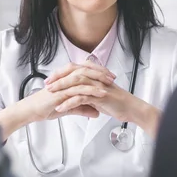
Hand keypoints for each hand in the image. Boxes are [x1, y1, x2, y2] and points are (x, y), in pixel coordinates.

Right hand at [22, 62, 115, 121]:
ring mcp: (63, 84)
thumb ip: (82, 108)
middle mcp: (65, 78)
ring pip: (83, 77)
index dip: (98, 71)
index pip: (84, 69)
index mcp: (66, 78)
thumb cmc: (45, 107)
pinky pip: (79, 89)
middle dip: (101, 72)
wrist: (31, 111)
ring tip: (110, 84)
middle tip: (113, 77)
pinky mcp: (61, 92)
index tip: (109, 76)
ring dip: (98, 80)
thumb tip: (96, 112)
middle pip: (85, 69)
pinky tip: (101, 93)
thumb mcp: (69, 108)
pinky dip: (91, 90)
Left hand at [45, 61, 161, 136]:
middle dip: (58, 78)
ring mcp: (97, 85)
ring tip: (51, 95)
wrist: (129, 108)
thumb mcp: (97, 94)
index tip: (50, 80)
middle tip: (47, 85)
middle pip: (73, 72)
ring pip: (76, 83)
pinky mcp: (99, 96)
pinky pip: (81, 97)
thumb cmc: (114, 101)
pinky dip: (69, 102)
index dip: (61, 73)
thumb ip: (86, 91)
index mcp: (94, 74)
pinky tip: (61, 108)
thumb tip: (73, 93)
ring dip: (61, 88)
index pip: (74, 69)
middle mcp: (95, 77)